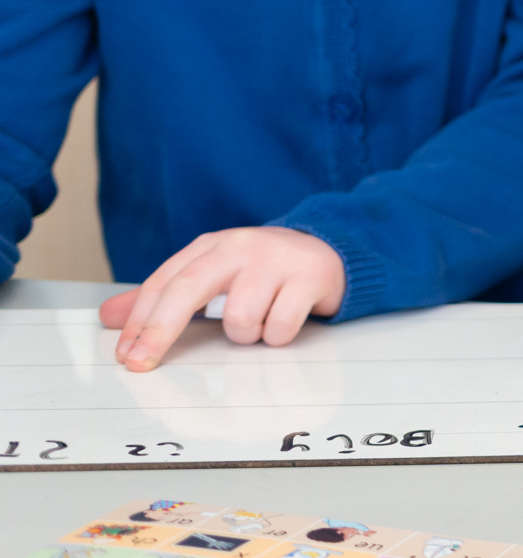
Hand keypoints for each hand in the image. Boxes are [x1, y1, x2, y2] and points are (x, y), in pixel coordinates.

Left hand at [99, 226, 344, 370]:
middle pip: (187, 288)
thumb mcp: (211, 276)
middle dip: (159, 331)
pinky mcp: (309, 276)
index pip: (164, 281)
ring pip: (240, 317)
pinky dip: (277, 336)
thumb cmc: (262, 271)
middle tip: (142, 364)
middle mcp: (240, 247)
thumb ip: (162, 297)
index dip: (139, 321)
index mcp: (211, 247)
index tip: (125, 355)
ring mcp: (276, 260)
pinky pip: (280, 326)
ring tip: (259, 324)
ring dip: (245, 335)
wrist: (328, 251)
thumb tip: (107, 316)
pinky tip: (284, 321)